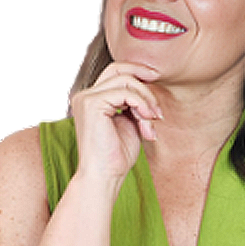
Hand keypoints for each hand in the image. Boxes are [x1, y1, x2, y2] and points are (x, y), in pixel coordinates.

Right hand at [70, 62, 162, 190]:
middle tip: (158, 96)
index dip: (137, 72)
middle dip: (143, 76)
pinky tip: (147, 120)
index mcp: (92, 100)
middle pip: (118, 68)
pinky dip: (141, 104)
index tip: (156, 78)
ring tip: (153, 119)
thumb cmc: (117, 157)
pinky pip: (125, 93)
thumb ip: (135, 105)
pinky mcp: (92, 104)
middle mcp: (86, 96)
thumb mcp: (131, 123)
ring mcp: (87, 98)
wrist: (104, 177)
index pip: (115, 73)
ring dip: (146, 99)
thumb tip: (149, 89)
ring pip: (125, 80)